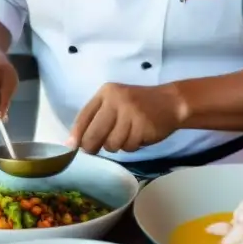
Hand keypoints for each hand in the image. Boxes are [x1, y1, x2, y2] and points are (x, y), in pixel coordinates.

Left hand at [66, 82, 187, 153]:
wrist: (170, 102)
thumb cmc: (137, 105)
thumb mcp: (115, 103)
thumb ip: (97, 118)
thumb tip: (74, 143)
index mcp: (106, 93)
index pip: (84, 116)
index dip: (76, 134)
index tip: (71, 147)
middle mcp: (116, 100)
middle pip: (94, 133)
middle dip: (92, 147)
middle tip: (94, 150)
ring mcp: (130, 113)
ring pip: (112, 144)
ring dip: (117, 146)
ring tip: (126, 136)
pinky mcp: (143, 126)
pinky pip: (128, 147)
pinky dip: (131, 146)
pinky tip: (138, 135)